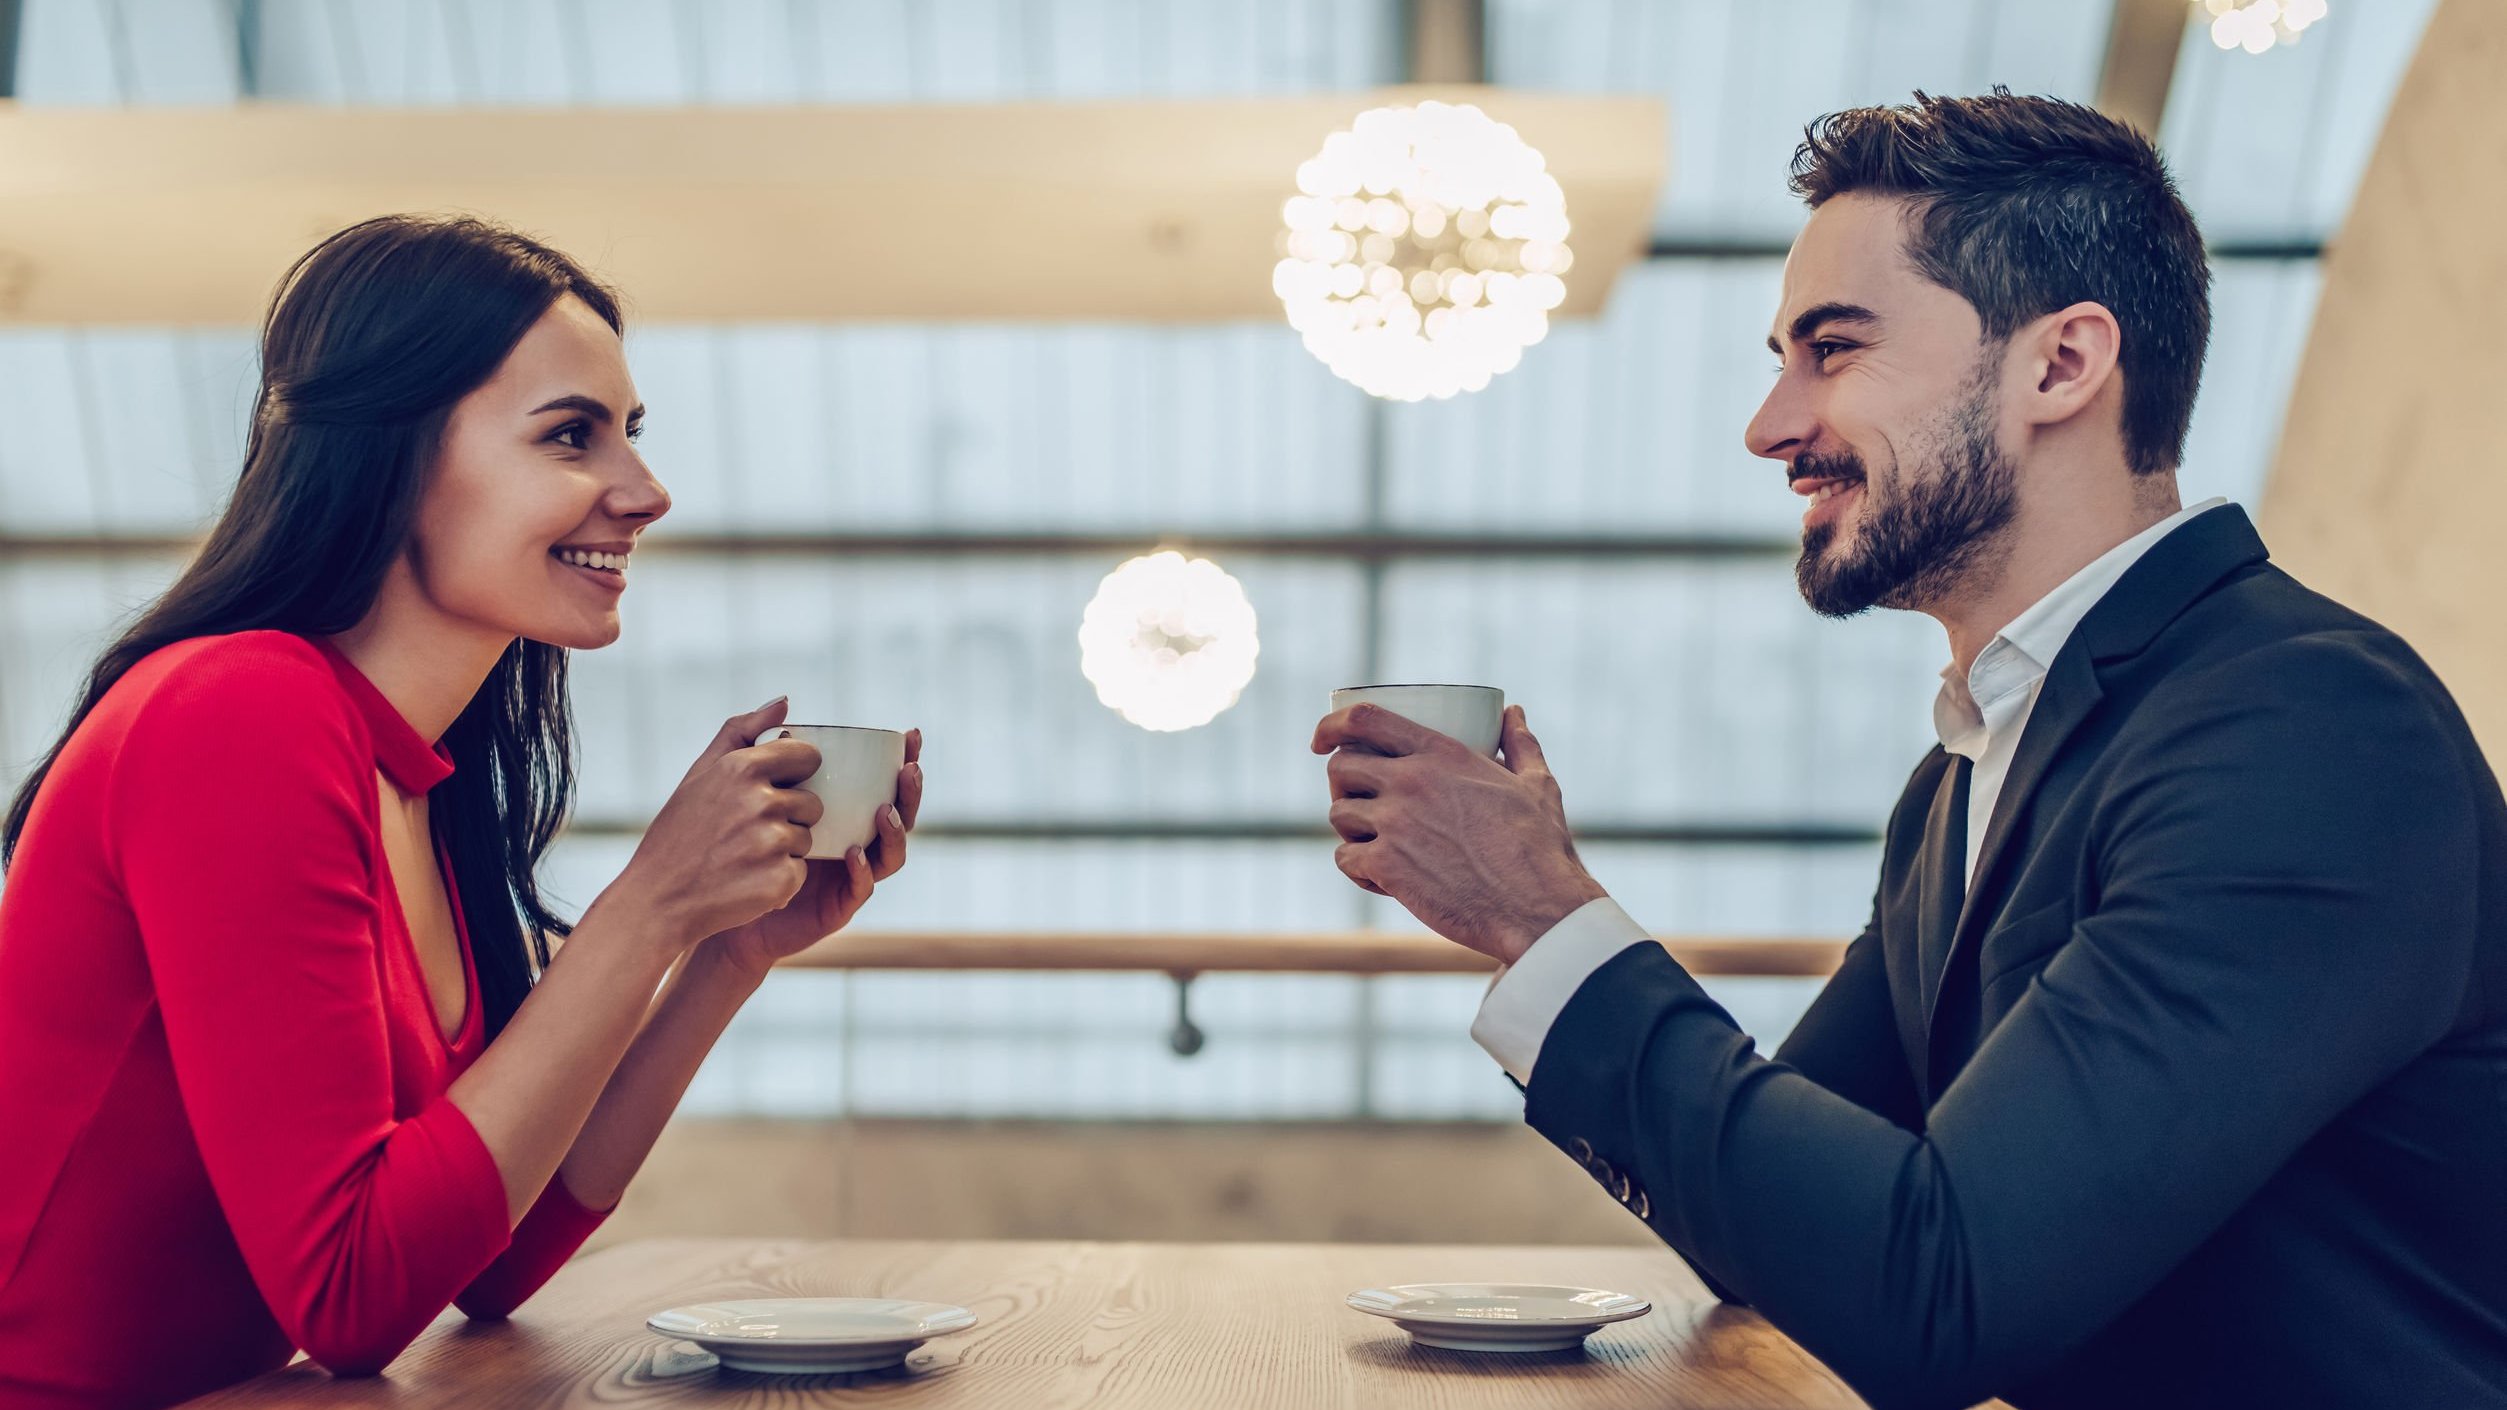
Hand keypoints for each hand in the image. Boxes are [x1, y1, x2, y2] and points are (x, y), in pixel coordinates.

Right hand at [603, 698, 824, 948]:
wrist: (658, 899)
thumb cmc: (681, 832)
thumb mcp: (701, 773)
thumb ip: (742, 730)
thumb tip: (784, 701)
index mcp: (741, 768)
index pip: (807, 757)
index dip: (796, 774)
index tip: (775, 787)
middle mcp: (760, 802)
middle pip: (812, 803)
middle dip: (787, 817)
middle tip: (746, 833)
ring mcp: (772, 843)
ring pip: (807, 839)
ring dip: (783, 850)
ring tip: (742, 857)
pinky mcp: (781, 880)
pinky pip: (800, 872)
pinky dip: (779, 880)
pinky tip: (745, 881)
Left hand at [709, 728, 923, 978]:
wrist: (716, 906)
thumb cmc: (733, 844)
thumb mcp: (746, 788)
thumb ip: (764, 745)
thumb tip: (785, 702)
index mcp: (841, 814)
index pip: (881, 784)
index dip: (902, 761)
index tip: (909, 736)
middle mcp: (854, 842)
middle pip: (898, 816)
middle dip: (910, 792)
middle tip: (909, 770)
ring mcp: (849, 876)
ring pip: (890, 854)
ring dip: (894, 831)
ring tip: (885, 811)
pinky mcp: (836, 906)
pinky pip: (860, 889)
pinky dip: (862, 870)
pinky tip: (852, 853)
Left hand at [1311, 704, 1605, 964]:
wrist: (1536, 907)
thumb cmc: (1541, 847)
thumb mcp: (1536, 784)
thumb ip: (1520, 744)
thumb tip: (1514, 712)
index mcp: (1442, 753)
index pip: (1364, 719)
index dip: (1331, 725)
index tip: (1320, 739)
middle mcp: (1411, 781)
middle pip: (1341, 767)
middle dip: (1342, 784)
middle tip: (1361, 803)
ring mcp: (1395, 824)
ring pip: (1339, 815)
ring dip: (1350, 830)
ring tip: (1377, 844)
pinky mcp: (1387, 867)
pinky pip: (1345, 860)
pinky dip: (1358, 871)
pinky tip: (1383, 880)